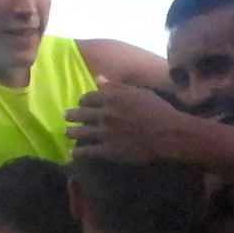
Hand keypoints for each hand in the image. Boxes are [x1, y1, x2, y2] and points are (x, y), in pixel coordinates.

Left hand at [63, 82, 184, 163]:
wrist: (168, 133)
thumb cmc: (157, 109)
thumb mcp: (138, 92)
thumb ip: (116, 86)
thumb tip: (98, 78)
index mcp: (112, 98)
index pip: (89, 97)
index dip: (82, 100)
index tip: (80, 102)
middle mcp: (105, 114)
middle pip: (82, 114)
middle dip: (72, 115)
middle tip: (65, 116)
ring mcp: (106, 133)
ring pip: (81, 132)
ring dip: (72, 132)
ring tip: (66, 132)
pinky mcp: (109, 150)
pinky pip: (88, 151)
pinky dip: (78, 153)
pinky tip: (73, 153)